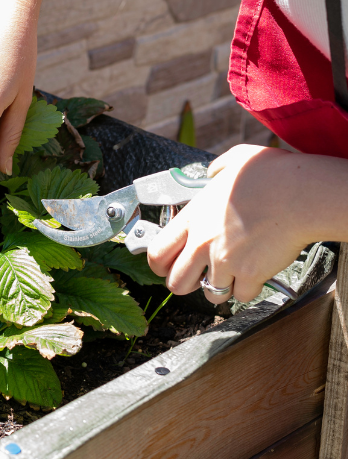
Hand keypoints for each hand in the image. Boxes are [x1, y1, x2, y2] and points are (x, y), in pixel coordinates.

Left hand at [146, 145, 347, 303]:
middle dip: (186, 284)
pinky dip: (248, 290)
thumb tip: (215, 172)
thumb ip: (217, 171)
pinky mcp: (250, 274)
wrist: (301, 194)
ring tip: (231, 275)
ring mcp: (224, 261)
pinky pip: (242, 296)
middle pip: (176, 283)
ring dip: (220, 288)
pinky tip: (255, 274)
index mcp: (193, 217)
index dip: (160, 265)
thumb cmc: (271, 176)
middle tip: (199, 277)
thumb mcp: (234, 162)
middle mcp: (202, 243)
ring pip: (210, 294)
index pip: (157, 253)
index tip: (167, 267)